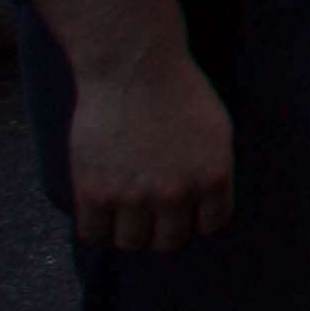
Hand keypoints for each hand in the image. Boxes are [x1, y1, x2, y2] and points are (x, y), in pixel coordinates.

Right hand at [65, 47, 233, 251]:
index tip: (185, 207)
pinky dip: (96, 225)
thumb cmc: (178, 92)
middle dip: (162, 227)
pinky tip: (100, 206)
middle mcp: (177, 194)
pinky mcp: (95, 193)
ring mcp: (134, 196)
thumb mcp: (216, 130)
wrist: (134, 68)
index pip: (211, 225)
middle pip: (169, 241)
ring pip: (131, 242)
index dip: (197, 217)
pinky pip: (93, 234)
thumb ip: (212, 172)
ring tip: (125, 207)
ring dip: (129, 228)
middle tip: (152, 209)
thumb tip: (206, 208)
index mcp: (213, 178)